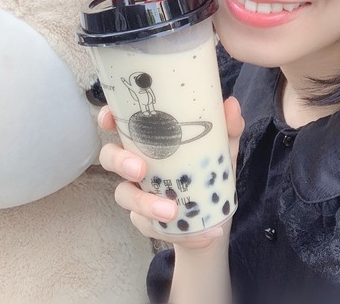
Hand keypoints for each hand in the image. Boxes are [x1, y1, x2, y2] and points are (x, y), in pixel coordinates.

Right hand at [98, 96, 244, 249]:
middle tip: (139, 169)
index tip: (110, 120)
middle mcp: (135, 163)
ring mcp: (136, 192)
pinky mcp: (144, 221)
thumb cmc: (207, 171)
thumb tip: (231, 105)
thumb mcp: (222, 149)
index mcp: (147, 139)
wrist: (213, 218)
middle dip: (120, 161)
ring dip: (144, 205)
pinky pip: (147, 226)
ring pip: (124, 195)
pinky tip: (200, 235)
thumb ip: (227, 128)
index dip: (107, 118)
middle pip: (110, 157)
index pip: (118, 123)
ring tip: (171, 212)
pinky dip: (175, 232)